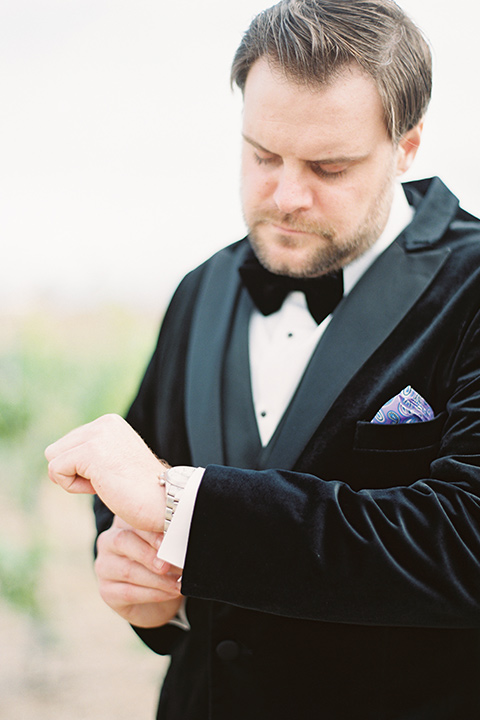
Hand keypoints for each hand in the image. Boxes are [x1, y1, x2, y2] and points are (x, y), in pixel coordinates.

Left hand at [45, 414, 166, 531]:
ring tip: (105, 483)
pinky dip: (73, 487)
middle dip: (75, 472)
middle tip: (108, 482)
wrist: (166, 501)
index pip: (68, 445)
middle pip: (56, 450)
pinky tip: (101, 487)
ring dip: (74, 480)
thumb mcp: (114, 462)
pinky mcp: (91, 451)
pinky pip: (56, 471)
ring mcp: (98, 434)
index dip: (83, 469)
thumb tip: (57, 461)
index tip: (112, 476)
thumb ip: (91, 454)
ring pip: (53, 459)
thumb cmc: (142, 492)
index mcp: (109, 423)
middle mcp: (103, 423)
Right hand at [95, 516, 182, 627]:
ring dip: (157, 579)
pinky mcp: (106, 591)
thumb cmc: (162, 563)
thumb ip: (169, 538)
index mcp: (124, 522)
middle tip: (168, 564)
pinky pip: (129, 592)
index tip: (171, 537)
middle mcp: (108, 541)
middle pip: (122, 541)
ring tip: (178, 583)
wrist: (154, 600)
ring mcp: (104, 567)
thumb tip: (184, 540)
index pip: (133, 520)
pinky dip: (154, 593)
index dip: (151, 530)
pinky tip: (171, 593)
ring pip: (128, 570)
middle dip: (148, 553)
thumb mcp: (165, 545)